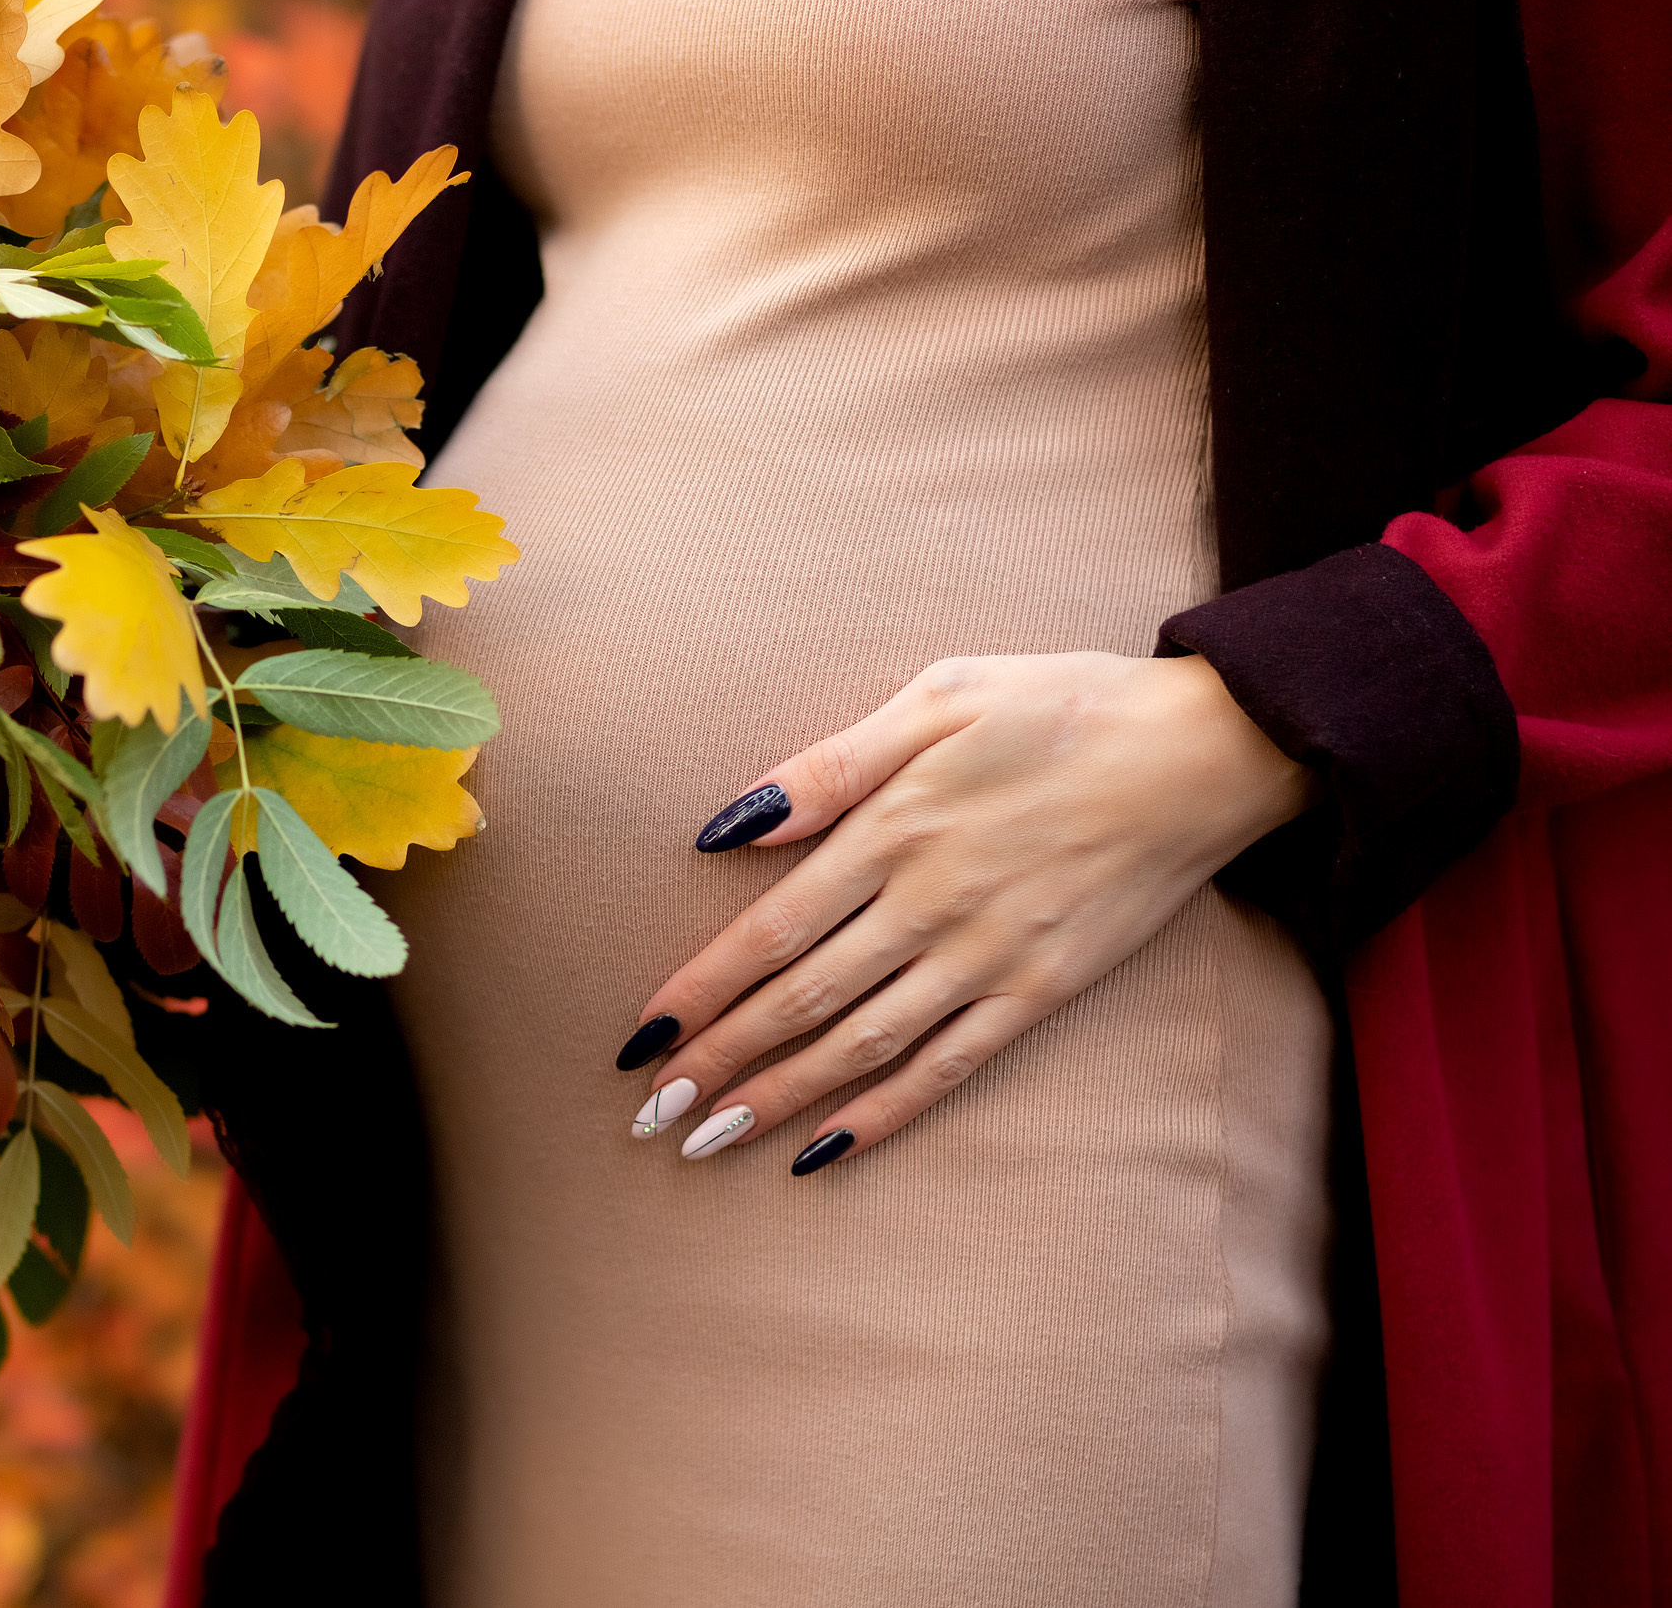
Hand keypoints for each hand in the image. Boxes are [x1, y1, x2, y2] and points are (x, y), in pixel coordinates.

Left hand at [623, 653, 1317, 1171]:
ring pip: (860, 1048)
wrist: (1207, 750)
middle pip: (800, 1002)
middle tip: (647, 1114)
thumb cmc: (1062, 706)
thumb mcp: (939, 695)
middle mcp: (929, 904)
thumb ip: (829, 766)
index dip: (699, 991)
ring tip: (705, 1142)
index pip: (769, 931)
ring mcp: (987, 957)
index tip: (639, 1039)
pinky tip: (823, 1150)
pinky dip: (881, 1114)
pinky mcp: (1040, 991)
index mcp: (893, 828)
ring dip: (776, 1100)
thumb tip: (730, 827)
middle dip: (715, 1063)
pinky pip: (947, 1067)